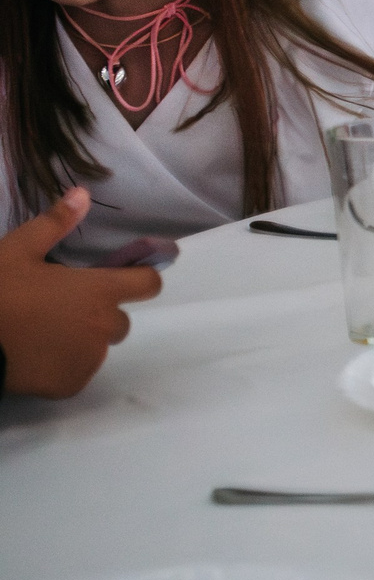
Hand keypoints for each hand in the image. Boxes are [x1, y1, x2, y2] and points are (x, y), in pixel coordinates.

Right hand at [0, 188, 157, 397]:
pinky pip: (78, 372)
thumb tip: (83, 194)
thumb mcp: (19, 250)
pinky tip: (35, 355)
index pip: (148, 284)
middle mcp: (104, 327)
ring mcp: (89, 359)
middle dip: (98, 313)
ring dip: (80, 340)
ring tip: (41, 332)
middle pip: (119, 320)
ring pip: (97, 347)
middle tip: (59, 307)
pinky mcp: (71, 385)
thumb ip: (55, 223)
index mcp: (99, 291)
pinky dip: (63, 365)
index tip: (124, 277)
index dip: (140, 279)